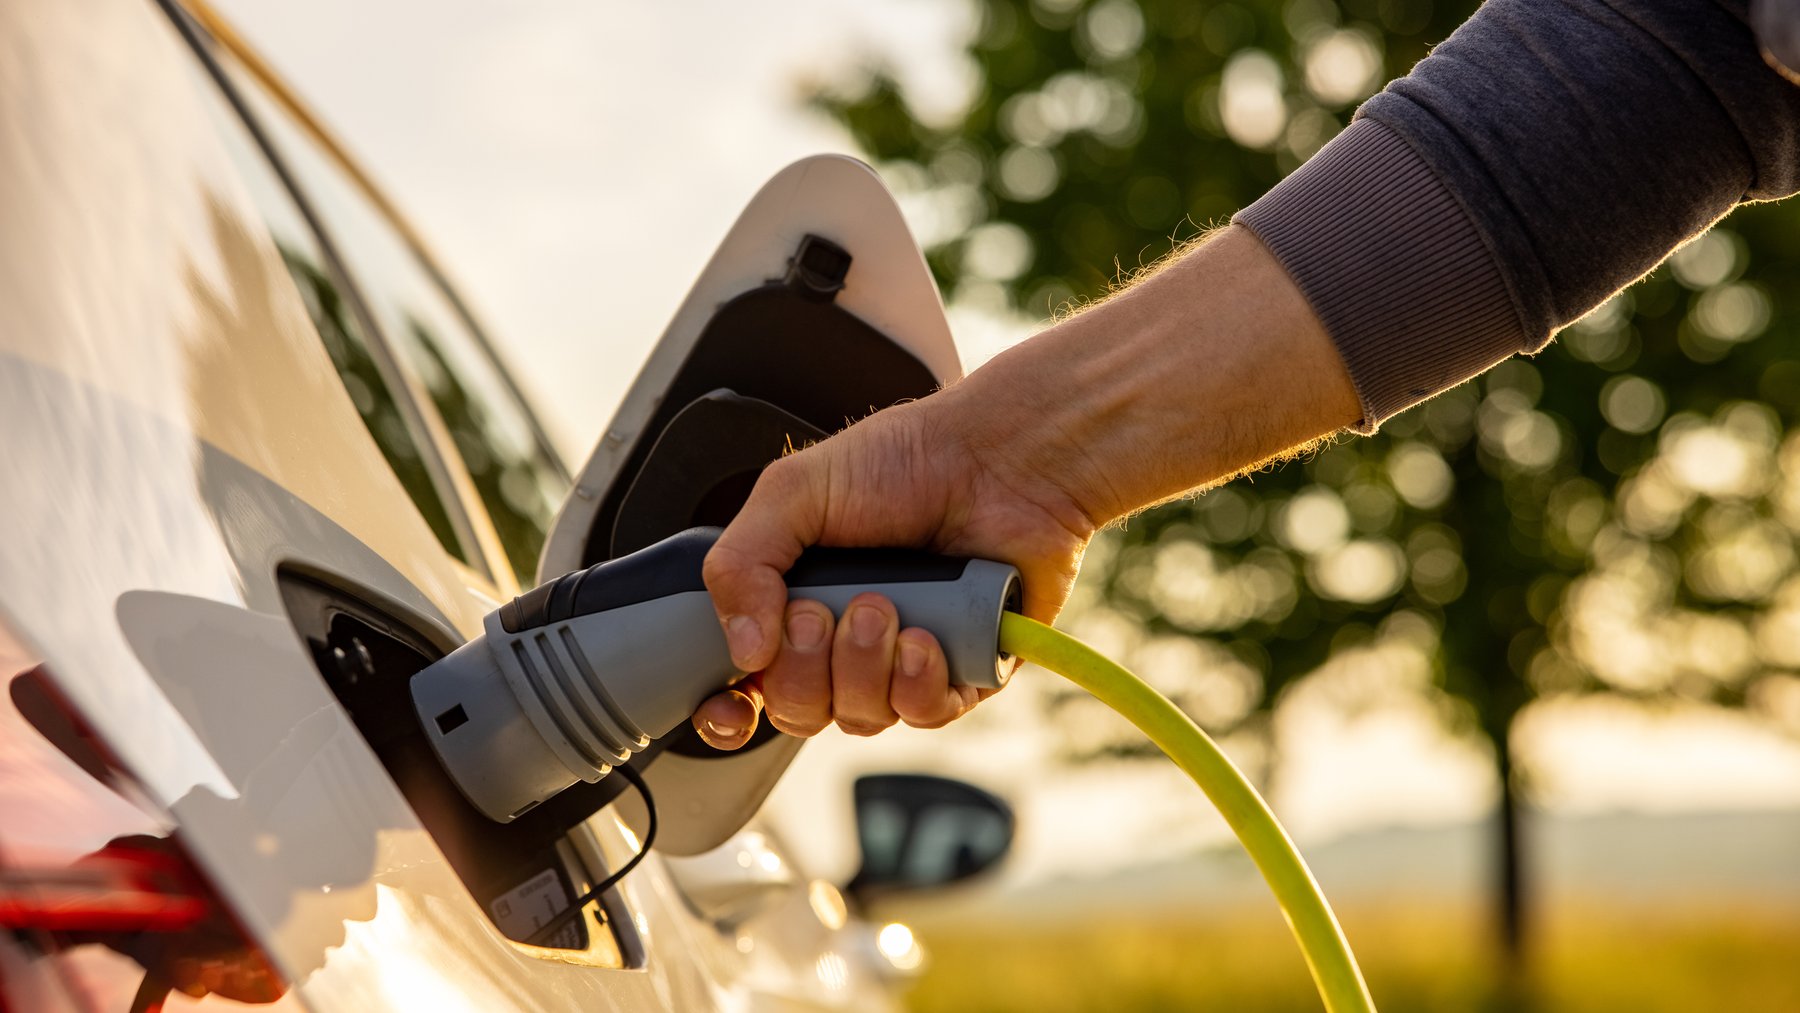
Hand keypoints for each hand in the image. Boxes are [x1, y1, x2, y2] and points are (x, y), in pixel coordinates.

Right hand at [692, 385, 1098, 747]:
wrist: (1001, 458)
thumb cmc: (906, 459)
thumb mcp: (794, 491)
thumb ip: (741, 562)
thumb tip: (742, 650)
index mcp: (795, 600)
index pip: (748, 684)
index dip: (730, 709)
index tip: (729, 704)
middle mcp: (845, 640)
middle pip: (797, 711)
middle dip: (802, 669)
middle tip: (821, 612)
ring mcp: (904, 661)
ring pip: (860, 717)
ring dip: (862, 667)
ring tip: (884, 606)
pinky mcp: (963, 672)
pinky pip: (923, 715)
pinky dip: (917, 684)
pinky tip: (925, 638)